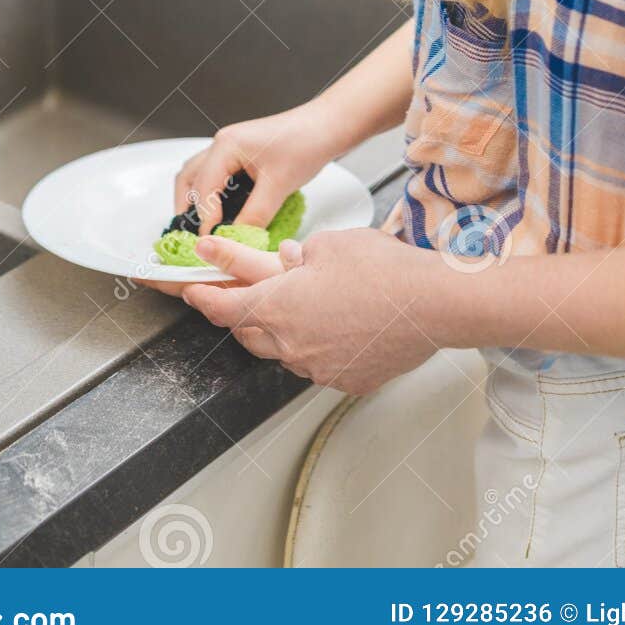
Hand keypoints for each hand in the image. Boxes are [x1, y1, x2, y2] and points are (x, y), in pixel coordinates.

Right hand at [173, 105, 340, 233]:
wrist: (326, 126)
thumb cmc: (305, 143)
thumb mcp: (279, 185)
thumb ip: (255, 215)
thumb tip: (237, 240)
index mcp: (226, 145)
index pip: (202, 188)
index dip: (204, 219)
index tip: (210, 241)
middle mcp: (223, 143)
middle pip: (188, 178)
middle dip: (186, 208)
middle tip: (194, 235)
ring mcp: (231, 146)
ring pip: (199, 174)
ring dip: (197, 200)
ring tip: (204, 226)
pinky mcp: (241, 153)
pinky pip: (216, 174)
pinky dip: (212, 193)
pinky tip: (223, 211)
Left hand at [184, 228, 456, 393]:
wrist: (432, 304)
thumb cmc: (384, 271)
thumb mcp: (329, 245)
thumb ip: (296, 256)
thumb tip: (284, 260)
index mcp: (278, 306)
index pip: (225, 306)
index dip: (204, 297)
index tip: (192, 290)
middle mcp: (292, 343)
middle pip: (250, 332)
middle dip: (243, 312)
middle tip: (245, 292)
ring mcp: (318, 367)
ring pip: (285, 350)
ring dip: (284, 329)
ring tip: (306, 303)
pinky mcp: (346, 379)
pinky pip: (318, 362)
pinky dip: (318, 344)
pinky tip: (337, 325)